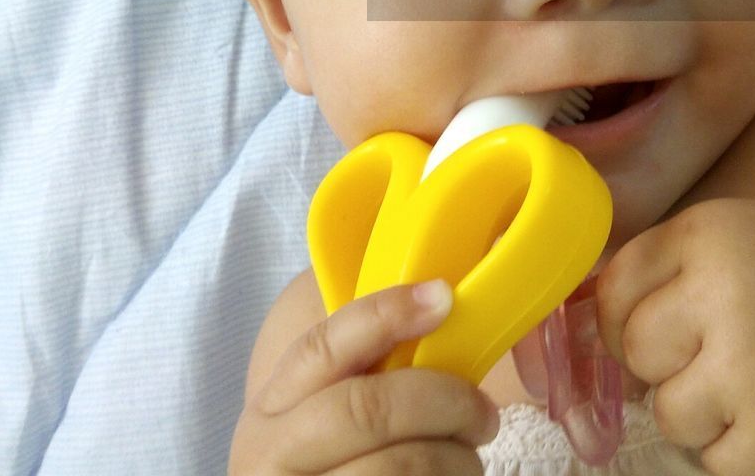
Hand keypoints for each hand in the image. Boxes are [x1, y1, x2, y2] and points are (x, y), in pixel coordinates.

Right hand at [229, 280, 499, 474]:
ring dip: (456, 459)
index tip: (442, 296)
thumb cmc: (336, 467)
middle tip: (483, 414)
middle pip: (369, 409)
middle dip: (443, 401)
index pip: (320, 347)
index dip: (384, 314)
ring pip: (400, 466)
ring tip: (467, 461)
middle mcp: (271, 457)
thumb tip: (437, 308)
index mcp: (271, 410)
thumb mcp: (321, 419)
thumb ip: (365, 375)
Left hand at [595, 199, 754, 475]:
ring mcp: (750, 369)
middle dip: (664, 361)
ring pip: (667, 413)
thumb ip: (667, 267)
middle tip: (716, 352)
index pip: (615, 288)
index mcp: (708, 235)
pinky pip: (712, 460)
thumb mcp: (739, 234)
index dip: (622, 316)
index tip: (653, 327)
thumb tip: (584, 325)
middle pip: (635, 351)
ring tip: (754, 380)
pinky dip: (736, 447)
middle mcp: (722, 295)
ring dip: (700, 408)